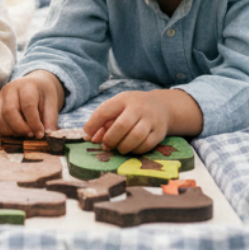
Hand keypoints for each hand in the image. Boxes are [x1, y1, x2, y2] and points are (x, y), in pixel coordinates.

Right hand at [0, 70, 64, 138]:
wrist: (32, 85)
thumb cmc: (42, 95)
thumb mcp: (52, 103)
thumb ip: (50, 118)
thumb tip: (47, 134)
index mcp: (26, 86)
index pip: (27, 105)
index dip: (34, 123)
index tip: (40, 134)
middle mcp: (9, 89)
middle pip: (9, 111)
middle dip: (21, 128)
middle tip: (30, 135)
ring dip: (10, 131)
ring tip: (22, 133)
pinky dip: (1, 131)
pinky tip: (13, 132)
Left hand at [84, 89, 201, 154]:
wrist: (161, 106)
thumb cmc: (132, 108)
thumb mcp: (117, 108)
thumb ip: (102, 122)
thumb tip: (88, 138)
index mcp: (123, 99)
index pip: (105, 111)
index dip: (93, 125)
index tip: (87, 136)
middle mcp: (138, 108)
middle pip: (122, 126)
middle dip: (110, 139)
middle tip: (106, 145)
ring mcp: (150, 120)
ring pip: (136, 137)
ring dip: (123, 147)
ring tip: (119, 148)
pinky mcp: (159, 132)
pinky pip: (146, 145)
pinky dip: (135, 150)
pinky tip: (131, 148)